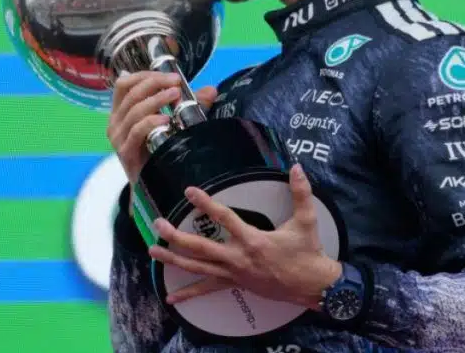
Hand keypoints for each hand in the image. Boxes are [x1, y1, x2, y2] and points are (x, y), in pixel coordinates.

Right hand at [107, 71, 217, 183]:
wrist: (152, 184)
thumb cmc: (159, 149)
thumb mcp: (175, 122)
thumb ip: (191, 105)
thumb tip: (211, 90)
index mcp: (122, 111)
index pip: (124, 84)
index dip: (145, 75)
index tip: (170, 75)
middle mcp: (116, 121)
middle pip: (130, 93)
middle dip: (154, 83)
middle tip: (176, 83)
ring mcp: (119, 137)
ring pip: (134, 110)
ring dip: (156, 100)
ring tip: (175, 96)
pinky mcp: (125, 152)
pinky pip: (136, 131)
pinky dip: (151, 122)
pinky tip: (166, 120)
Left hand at [148, 164, 341, 308]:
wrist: (311, 285)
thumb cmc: (307, 252)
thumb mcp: (307, 220)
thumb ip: (302, 192)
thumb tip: (297, 167)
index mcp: (253, 240)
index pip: (224, 218)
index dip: (205, 203)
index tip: (189, 191)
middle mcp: (238, 258)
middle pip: (199, 247)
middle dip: (175, 236)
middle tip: (158, 224)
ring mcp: (234, 273)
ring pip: (197, 268)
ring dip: (173, 259)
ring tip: (153, 251)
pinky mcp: (235, 284)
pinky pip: (207, 289)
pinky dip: (188, 294)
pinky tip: (170, 298)